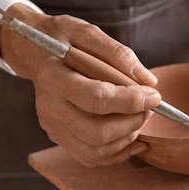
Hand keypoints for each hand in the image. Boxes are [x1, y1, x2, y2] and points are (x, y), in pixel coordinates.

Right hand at [0, 3, 160, 166]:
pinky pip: (90, 157)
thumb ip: (118, 54)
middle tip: (149, 108)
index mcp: (52, 77)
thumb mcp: (86, 32)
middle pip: (96, 132)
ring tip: (139, 118)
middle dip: (132, 123)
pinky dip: (117, 152)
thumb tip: (148, 81)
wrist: (34, 52)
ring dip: (127, 138)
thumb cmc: (62, 39)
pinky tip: (133, 136)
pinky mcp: (58, 137)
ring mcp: (52, 126)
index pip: (96, 98)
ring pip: (94, 150)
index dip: (131, 101)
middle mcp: (49, 107)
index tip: (155, 95)